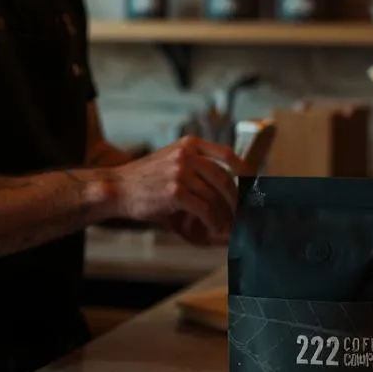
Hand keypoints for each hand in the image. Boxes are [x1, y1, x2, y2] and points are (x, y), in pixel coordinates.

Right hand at [115, 136, 249, 239]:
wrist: (119, 188)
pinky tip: (215, 227)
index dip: (244, 170)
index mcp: (189, 144)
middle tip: (243, 212)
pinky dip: (213, 220)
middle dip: (236, 198)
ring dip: (225, 213)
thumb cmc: (148, 179)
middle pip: (224, 177)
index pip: (227, 154)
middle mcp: (186, 155)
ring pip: (213, 195)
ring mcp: (180, 172)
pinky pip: (203, 208)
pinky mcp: (174, 192)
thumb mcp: (173, 160)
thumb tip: (230, 182)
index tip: (253, 185)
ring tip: (230, 224)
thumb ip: (198, 165)